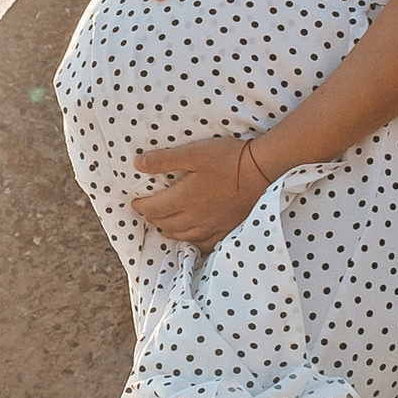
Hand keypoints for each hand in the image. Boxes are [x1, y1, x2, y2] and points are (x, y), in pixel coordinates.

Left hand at [132, 135, 271, 247]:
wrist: (263, 170)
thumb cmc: (228, 158)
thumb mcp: (193, 153)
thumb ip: (163, 160)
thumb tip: (137, 164)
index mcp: (184, 199)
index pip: (153, 208)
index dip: (141, 206)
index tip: (134, 202)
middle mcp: (195, 217)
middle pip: (166, 224)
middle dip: (152, 218)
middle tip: (147, 212)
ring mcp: (212, 225)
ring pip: (182, 236)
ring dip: (169, 231)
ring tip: (164, 225)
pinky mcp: (228, 228)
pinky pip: (204, 243)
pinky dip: (192, 242)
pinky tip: (192, 238)